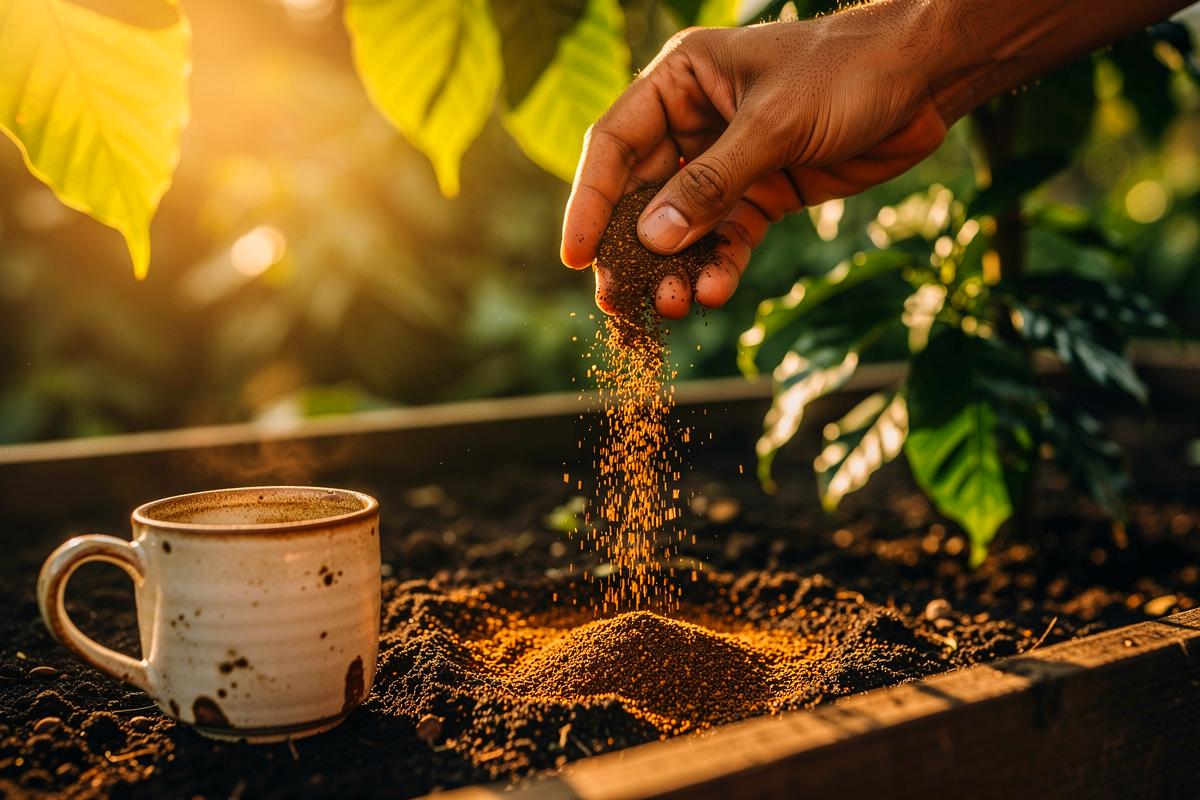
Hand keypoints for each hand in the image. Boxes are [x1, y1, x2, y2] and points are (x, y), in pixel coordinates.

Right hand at [561, 11, 947, 318]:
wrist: (924, 80)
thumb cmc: (846, 72)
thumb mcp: (774, 123)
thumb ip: (712, 183)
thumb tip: (652, 240)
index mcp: (679, 83)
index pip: (614, 145)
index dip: (589, 202)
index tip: (575, 256)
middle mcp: (693, 123)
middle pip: (641, 195)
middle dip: (630, 250)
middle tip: (615, 302)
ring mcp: (727, 163)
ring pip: (682, 226)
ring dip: (673, 269)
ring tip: (670, 307)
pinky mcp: (762, 194)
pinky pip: (727, 238)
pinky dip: (719, 267)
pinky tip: (715, 292)